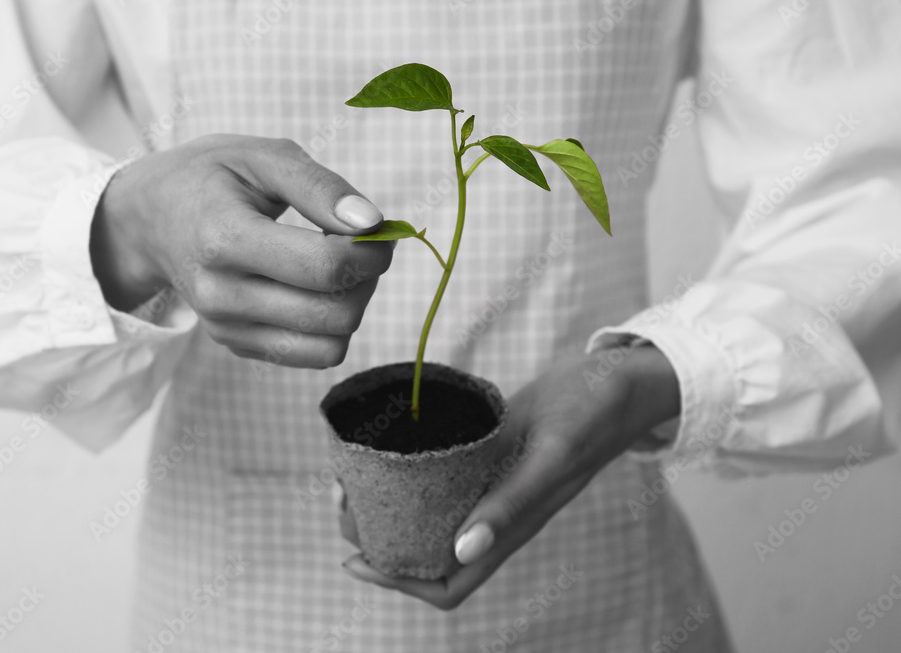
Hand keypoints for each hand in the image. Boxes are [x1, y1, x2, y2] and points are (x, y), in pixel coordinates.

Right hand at [90, 134, 392, 367]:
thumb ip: (320, 186)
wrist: (151, 218)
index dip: (370, 251)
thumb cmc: (212, 178)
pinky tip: (317, 289)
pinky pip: (314, 356)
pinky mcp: (237, 345)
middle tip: (365, 246)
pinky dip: (332, 326)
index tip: (379, 230)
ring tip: (340, 268)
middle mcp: (220, 294)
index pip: (323, 267)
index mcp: (223, 238)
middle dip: (368, 279)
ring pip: (330, 345)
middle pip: (332, 313)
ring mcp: (226, 328)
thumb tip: (371, 222)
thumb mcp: (262, 157)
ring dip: (354, 305)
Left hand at [338, 345, 679, 608]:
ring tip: (354, 477)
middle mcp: (496, 514)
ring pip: (432, 516)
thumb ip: (512, 503)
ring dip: (390, 506)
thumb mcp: (551, 455)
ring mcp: (492, 485)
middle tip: (346, 501)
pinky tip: (388, 451)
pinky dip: (410, 472)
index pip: (448, 583)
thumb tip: (462, 552)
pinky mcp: (490, 456)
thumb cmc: (593, 414)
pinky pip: (443, 478)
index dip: (399, 582)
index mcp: (512, 527)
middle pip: (428, 553)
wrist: (617, 379)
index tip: (356, 558)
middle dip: (381, 539)